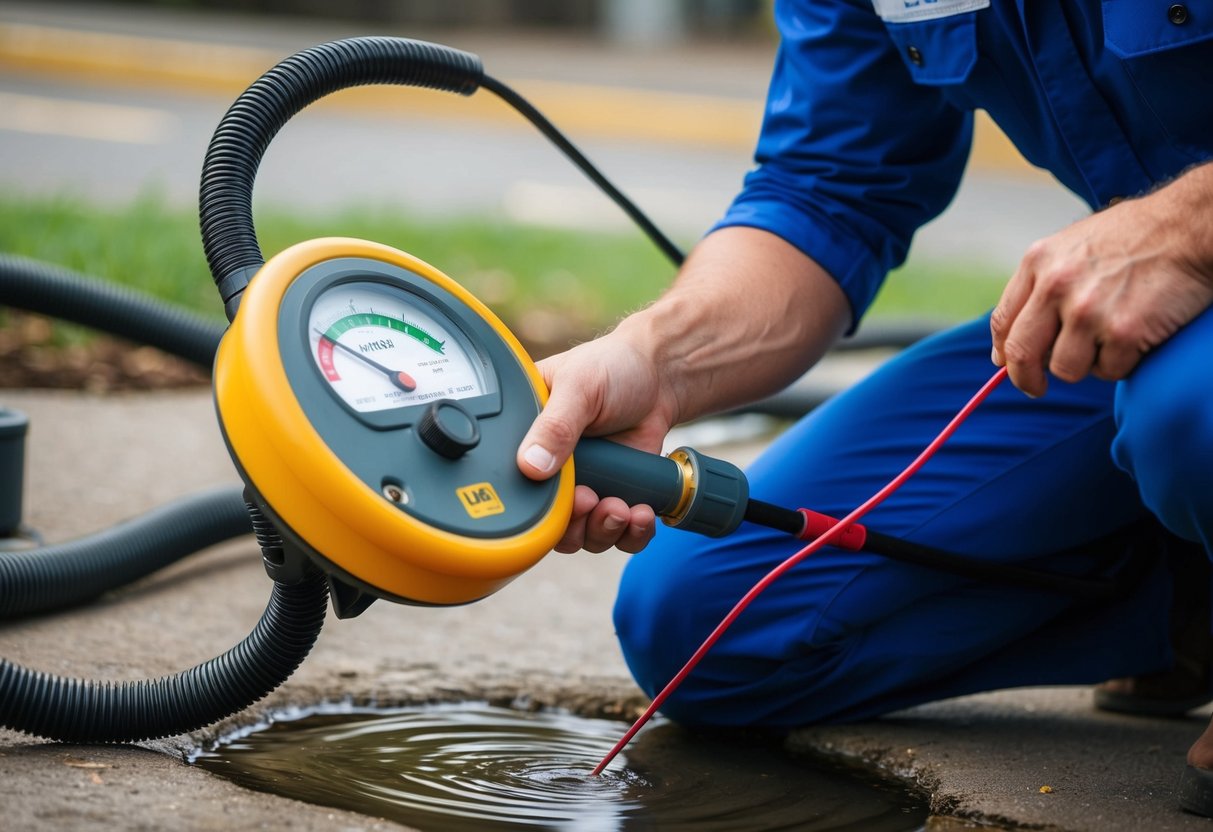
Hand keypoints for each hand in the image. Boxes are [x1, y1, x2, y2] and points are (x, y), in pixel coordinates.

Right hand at [515, 226, 851, 553]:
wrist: (662, 376)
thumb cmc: (613, 367)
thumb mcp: (578, 388)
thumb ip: (554, 426)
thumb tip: (531, 466)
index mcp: (526, 437)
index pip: (514, 485)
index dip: (536, 504)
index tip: (565, 497)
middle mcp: (550, 468)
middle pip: (548, 521)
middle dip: (575, 523)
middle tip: (595, 503)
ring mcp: (584, 485)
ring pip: (583, 534)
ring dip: (603, 530)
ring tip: (622, 510)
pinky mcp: (615, 495)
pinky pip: (618, 533)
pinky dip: (631, 533)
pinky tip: (641, 515)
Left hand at [991, 165, 1212, 396]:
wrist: (1188, 227)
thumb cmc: (1134, 236)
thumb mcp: (1072, 246)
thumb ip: (1041, 283)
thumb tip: (1012, 337)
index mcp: (1038, 263)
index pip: (1004, 321)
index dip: (1004, 351)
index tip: (1008, 365)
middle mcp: (1056, 286)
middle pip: (1022, 354)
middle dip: (1027, 379)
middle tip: (1037, 388)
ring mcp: (1089, 311)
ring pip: (1066, 369)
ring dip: (1085, 365)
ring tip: (1107, 341)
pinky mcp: (1124, 332)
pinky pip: (1109, 371)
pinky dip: (1121, 363)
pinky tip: (1135, 337)